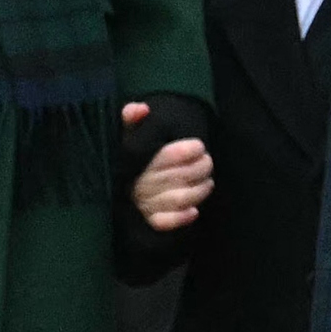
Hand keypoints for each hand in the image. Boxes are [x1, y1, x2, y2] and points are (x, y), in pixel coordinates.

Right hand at [121, 98, 211, 230]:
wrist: (123, 188)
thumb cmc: (133, 157)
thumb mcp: (130, 136)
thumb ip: (132, 119)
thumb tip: (141, 108)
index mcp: (136, 161)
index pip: (166, 156)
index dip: (186, 151)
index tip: (199, 146)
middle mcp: (140, 184)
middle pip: (177, 177)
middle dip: (199, 168)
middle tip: (208, 162)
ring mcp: (144, 204)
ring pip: (177, 199)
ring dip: (198, 191)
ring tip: (208, 182)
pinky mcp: (149, 220)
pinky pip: (164, 223)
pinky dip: (180, 219)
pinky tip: (194, 212)